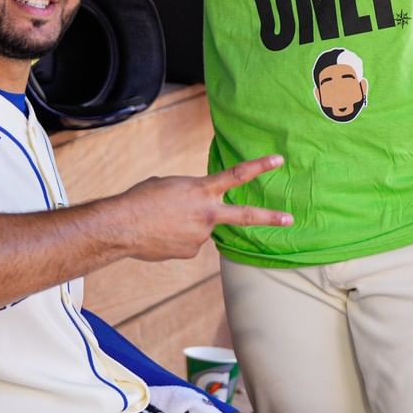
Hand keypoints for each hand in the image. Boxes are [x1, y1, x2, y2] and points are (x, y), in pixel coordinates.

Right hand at [119, 155, 292, 261]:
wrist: (122, 226)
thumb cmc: (143, 199)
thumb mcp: (172, 185)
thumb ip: (192, 194)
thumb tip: (197, 208)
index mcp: (202, 190)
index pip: (237, 175)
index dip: (259, 166)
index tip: (278, 161)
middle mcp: (207, 213)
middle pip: (245, 216)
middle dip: (270, 218)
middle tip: (290, 219)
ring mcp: (200, 235)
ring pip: (203, 228)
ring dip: (188, 225)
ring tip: (162, 222)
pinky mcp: (190, 252)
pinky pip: (189, 242)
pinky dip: (178, 238)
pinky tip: (161, 234)